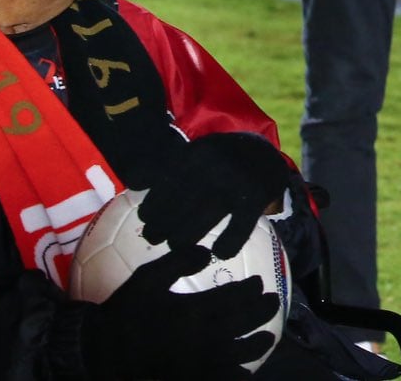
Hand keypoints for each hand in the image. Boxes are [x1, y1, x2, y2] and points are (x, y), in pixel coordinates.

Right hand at [82, 245, 279, 380]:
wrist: (104, 351)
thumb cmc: (127, 311)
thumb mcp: (148, 278)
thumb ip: (179, 261)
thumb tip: (208, 252)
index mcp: (195, 310)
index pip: (237, 297)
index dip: (252, 289)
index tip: (258, 283)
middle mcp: (205, 337)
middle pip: (248, 322)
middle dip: (265, 310)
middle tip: (271, 303)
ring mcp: (202, 362)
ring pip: (244, 353)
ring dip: (260, 343)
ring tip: (267, 337)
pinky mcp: (194, 378)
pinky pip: (226, 377)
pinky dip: (240, 373)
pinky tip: (245, 369)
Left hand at [137, 132, 292, 256]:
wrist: (267, 152)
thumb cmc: (223, 156)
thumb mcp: (197, 150)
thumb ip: (167, 164)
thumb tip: (134, 183)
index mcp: (198, 153)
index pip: (164, 186)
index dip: (151, 205)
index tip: (146, 217)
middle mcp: (215, 166)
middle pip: (178, 206)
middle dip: (161, 226)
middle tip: (155, 237)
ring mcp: (238, 182)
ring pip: (202, 220)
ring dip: (183, 239)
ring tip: (176, 245)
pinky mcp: (257, 197)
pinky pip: (239, 228)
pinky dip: (228, 243)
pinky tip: (220, 251)